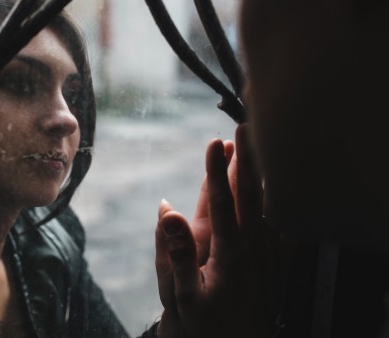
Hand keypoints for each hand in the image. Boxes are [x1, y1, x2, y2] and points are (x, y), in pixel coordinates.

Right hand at [154, 123, 276, 337]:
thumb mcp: (181, 295)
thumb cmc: (203, 324)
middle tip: (244, 127)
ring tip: (257, 148)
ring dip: (260, 175)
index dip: (217, 170)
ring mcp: (267, 256)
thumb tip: (167, 210)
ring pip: (266, 206)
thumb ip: (175, 253)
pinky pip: (278, 225)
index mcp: (230, 253)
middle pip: (251, 196)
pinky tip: (277, 192)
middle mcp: (254, 249)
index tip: (214, 142)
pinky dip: (276, 201)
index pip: (222, 202)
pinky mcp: (273, 264)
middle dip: (247, 159)